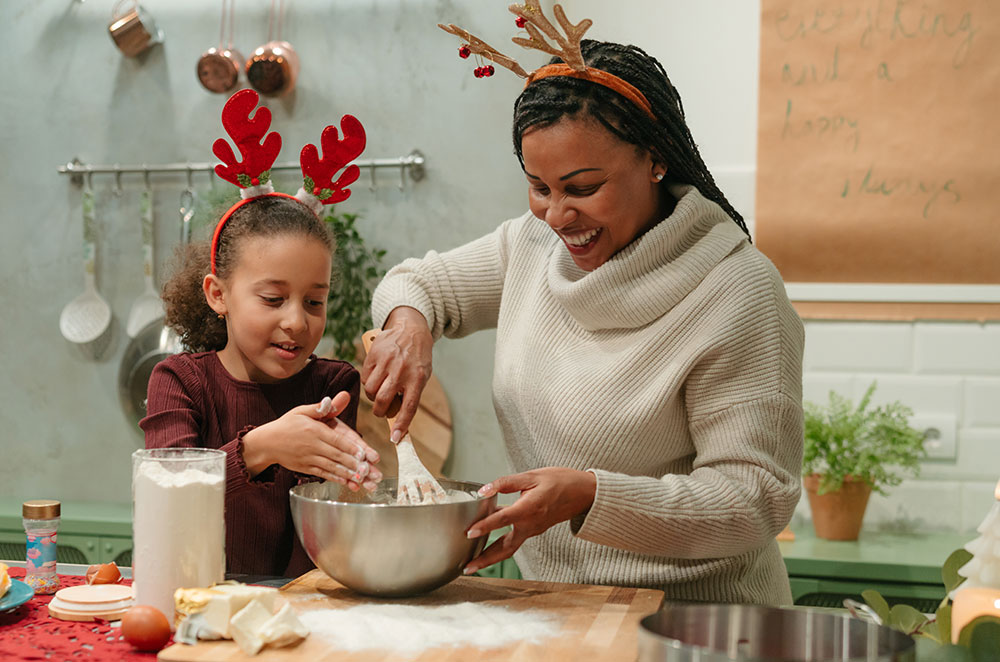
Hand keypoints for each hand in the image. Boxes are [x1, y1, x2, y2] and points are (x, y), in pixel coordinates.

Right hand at [242, 392, 382, 490]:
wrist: (266, 442)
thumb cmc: (287, 424)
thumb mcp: (302, 411)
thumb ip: (321, 407)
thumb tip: (336, 398)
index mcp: (314, 430)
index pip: (336, 440)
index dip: (351, 448)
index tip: (364, 454)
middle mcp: (312, 445)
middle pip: (336, 456)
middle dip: (354, 464)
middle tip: (370, 471)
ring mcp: (308, 458)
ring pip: (331, 467)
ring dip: (348, 474)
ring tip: (363, 480)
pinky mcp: (305, 468)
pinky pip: (322, 474)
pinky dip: (335, 478)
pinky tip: (348, 483)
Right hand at [361, 307, 432, 441]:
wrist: (410, 329)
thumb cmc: (417, 357)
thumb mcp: (422, 375)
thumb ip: (411, 394)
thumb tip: (398, 417)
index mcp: (417, 378)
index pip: (409, 407)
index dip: (401, 425)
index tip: (395, 439)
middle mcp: (401, 371)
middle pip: (383, 400)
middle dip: (380, 410)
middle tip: (382, 410)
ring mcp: (386, 362)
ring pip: (371, 390)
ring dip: (373, 395)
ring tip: (381, 389)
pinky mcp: (373, 355)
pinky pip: (365, 377)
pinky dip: (369, 381)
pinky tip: (377, 375)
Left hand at [461, 468, 596, 574]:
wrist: (583, 493)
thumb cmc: (560, 482)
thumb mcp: (532, 476)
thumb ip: (506, 483)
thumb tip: (485, 490)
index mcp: (529, 509)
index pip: (503, 520)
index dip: (485, 526)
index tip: (469, 533)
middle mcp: (531, 524)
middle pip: (505, 549)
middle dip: (485, 560)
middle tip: (467, 567)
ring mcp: (533, 530)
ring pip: (509, 549)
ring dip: (490, 558)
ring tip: (473, 563)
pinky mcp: (534, 530)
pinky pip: (514, 541)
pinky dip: (500, 546)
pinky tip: (487, 542)